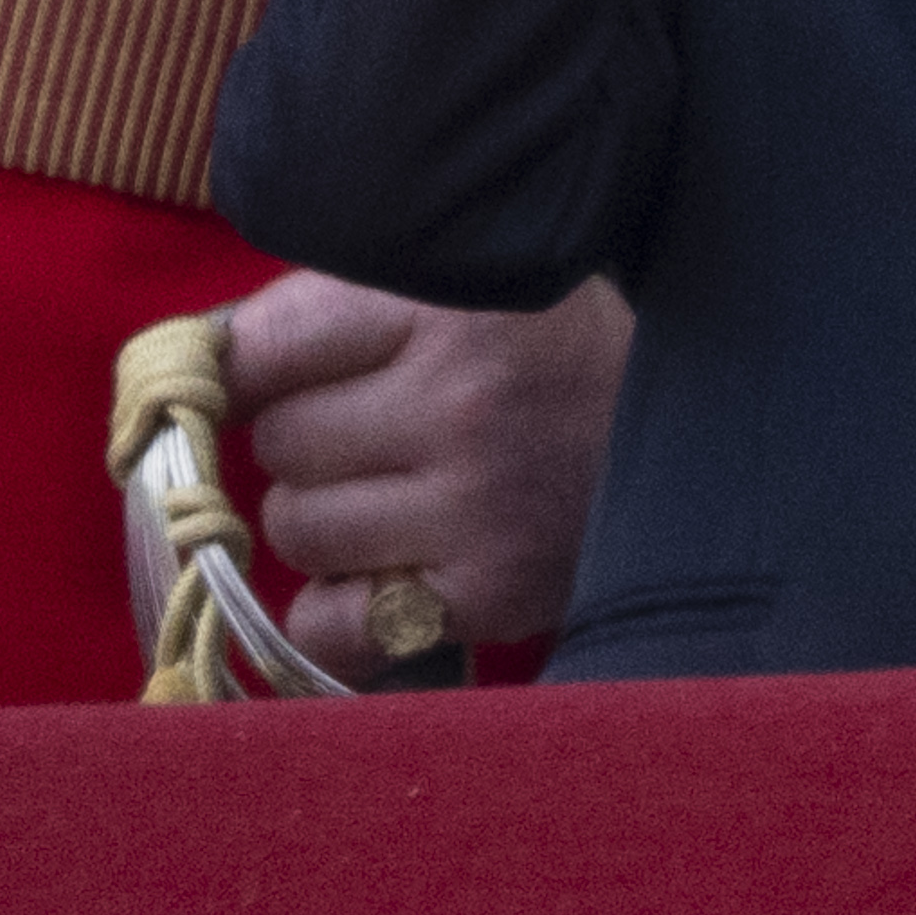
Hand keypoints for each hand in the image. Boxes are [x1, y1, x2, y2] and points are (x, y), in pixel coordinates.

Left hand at [222, 269, 632, 683]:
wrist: (720, 434)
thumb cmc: (573, 353)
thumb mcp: (480, 288)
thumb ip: (350, 313)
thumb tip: (196, 366)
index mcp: (455, 302)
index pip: (265, 348)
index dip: (249, 371)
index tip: (270, 381)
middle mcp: (465, 401)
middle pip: (280, 443)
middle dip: (312, 442)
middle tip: (383, 432)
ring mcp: (481, 504)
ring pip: (298, 531)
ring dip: (330, 521)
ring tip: (410, 495)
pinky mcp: (494, 593)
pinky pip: (335, 626)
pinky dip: (346, 611)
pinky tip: (401, 571)